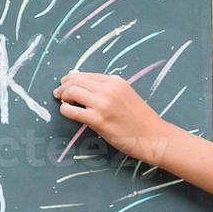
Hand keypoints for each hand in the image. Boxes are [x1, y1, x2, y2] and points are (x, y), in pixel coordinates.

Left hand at [54, 71, 176, 162]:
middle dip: (63, 86)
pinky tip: (68, 112)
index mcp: (115, 81)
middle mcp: (108, 89)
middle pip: (75, 81)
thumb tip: (84, 86)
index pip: (85, 75)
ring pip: (72, 92)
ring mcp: (103, 104)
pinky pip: (72, 110)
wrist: (154, 136)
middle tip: (58, 94)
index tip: (65, 85)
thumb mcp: (126, 95)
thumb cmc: (140, 119)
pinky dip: (65, 110)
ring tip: (64, 103)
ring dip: (63, 97)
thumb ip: (107, 90)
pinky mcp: (98, 120)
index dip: (71, 79)